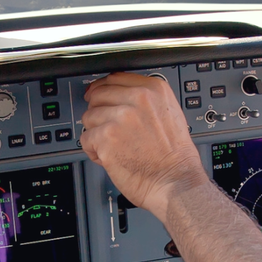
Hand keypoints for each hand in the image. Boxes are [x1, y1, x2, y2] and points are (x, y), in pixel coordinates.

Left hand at [80, 72, 209, 219]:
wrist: (176, 182)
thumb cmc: (174, 157)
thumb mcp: (168, 113)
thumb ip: (145, 101)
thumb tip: (117, 96)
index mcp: (153, 90)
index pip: (114, 78)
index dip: (103, 89)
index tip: (97, 96)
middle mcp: (137, 99)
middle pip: (98, 95)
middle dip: (98, 112)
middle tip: (106, 129)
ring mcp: (120, 117)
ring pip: (89, 117)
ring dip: (96, 133)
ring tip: (113, 147)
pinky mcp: (107, 138)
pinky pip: (85, 138)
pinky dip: (93, 151)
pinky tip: (109, 157)